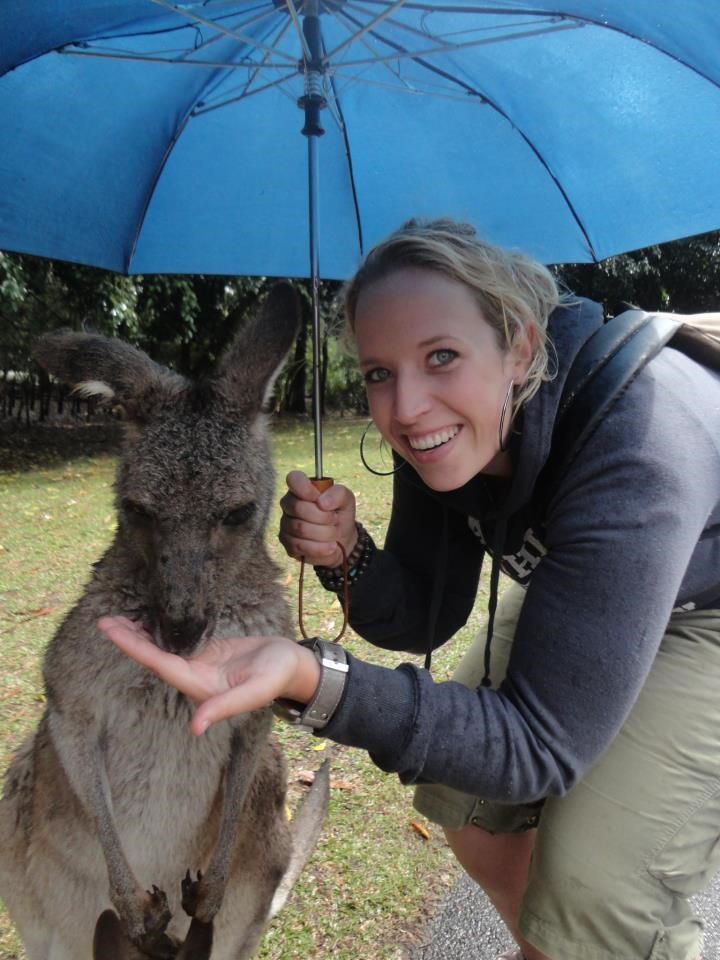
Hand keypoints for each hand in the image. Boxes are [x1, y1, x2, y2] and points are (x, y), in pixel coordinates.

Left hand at [97, 617, 320, 735]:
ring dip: (140, 636)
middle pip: (153, 658)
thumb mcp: (256, 690)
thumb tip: (195, 727)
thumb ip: (225, 707)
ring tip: (118, 619)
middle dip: (129, 641)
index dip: (135, 648)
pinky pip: (176, 643)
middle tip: (104, 621)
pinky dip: (160, 631)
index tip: (112, 631)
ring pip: (162, 650)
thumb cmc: (278, 677)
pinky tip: (150, 620)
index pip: (160, 664)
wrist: (293, 667)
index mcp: (200, 686)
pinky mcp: (208, 653)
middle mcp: (194, 678)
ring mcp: (199, 665)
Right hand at [278, 470, 357, 567]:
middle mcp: (289, 504)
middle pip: (298, 507)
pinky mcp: (288, 545)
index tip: (319, 498)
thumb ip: (338, 493)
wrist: (342, 541)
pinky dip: (320, 547)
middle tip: (334, 520)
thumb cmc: (339, 515)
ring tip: (334, 533)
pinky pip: (300, 546)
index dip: (306, 489)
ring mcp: (286, 525)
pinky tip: (330, 546)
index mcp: (301, 488)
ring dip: (325, 533)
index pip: (294, 479)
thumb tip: (322, 502)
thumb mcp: (346, 500)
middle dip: (323, 516)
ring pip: (300, 528)